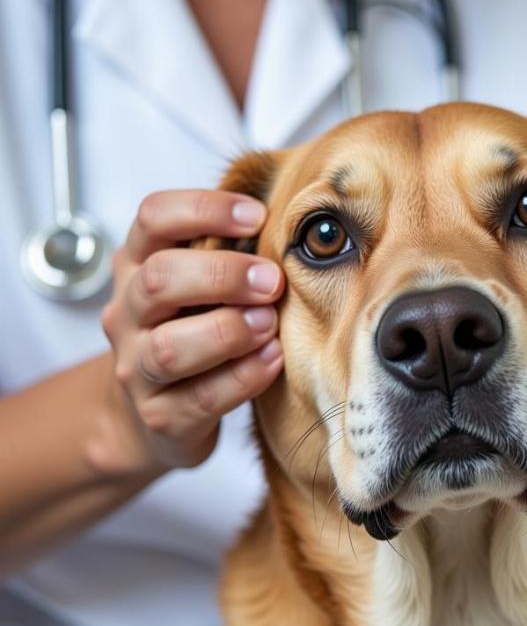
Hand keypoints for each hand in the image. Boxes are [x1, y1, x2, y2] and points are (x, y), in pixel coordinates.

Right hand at [101, 190, 284, 472]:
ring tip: (270, 323)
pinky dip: (243, 377)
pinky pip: (201, 397)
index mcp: (138, 265)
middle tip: (272, 280)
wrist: (156, 416)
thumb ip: (232, 253)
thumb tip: (301, 224)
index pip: (153, 218)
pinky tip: (273, 360)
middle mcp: (127, 313)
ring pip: (170, 347)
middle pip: (158, 279)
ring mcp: (137, 368)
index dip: (204, 208)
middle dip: (222, 275)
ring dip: (229, 331)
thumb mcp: (201, 286)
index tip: (258, 214)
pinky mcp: (160, 416)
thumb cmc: (193, 332)